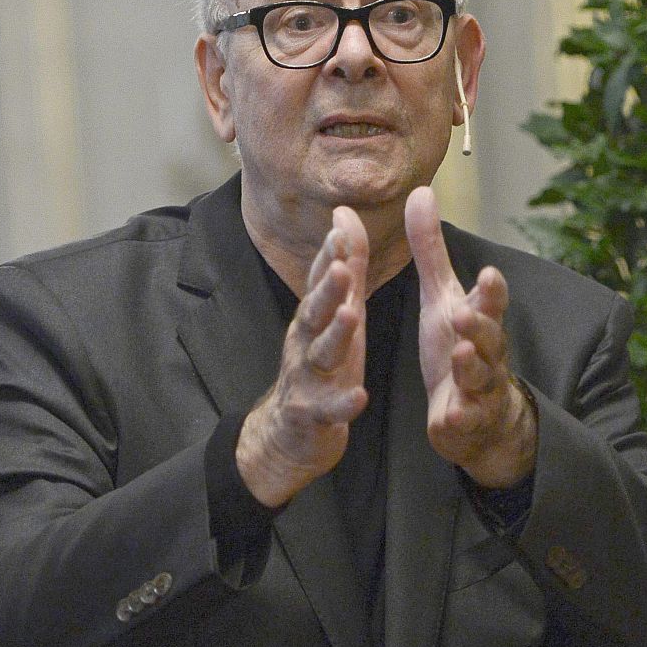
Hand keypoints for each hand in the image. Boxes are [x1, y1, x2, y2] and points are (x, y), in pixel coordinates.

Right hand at [237, 208, 369, 507]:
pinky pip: (328, 409)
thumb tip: (344, 214)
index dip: (329, 256)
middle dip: (327, 289)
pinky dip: (342, 404)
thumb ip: (345, 266)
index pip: (320, 281)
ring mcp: (306, 378)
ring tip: (352, 316)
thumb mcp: (337, 311)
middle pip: (315, 312)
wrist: (288, 432)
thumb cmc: (321, 363)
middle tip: (340, 267)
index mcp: (315, 317)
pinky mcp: (312, 414)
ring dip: (335, 334)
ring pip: (320, 353)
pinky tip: (358, 397)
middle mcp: (306, 341)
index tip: (340, 229)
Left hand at [405, 186, 535, 487]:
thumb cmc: (458, 345)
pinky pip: (464, 421)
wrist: (480, 415)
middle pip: (490, 337)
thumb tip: (422, 191)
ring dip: (472, 367)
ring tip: (461, 356)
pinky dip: (459, 418)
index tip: (488, 273)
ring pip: (480, 378)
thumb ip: (430, 250)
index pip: (491, 302)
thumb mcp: (441, 296)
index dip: (491, 291)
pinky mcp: (464, 422)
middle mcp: (486, 353)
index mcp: (478, 320)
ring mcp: (478, 389)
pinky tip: (449, 416)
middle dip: (480, 325)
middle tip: (464, 313)